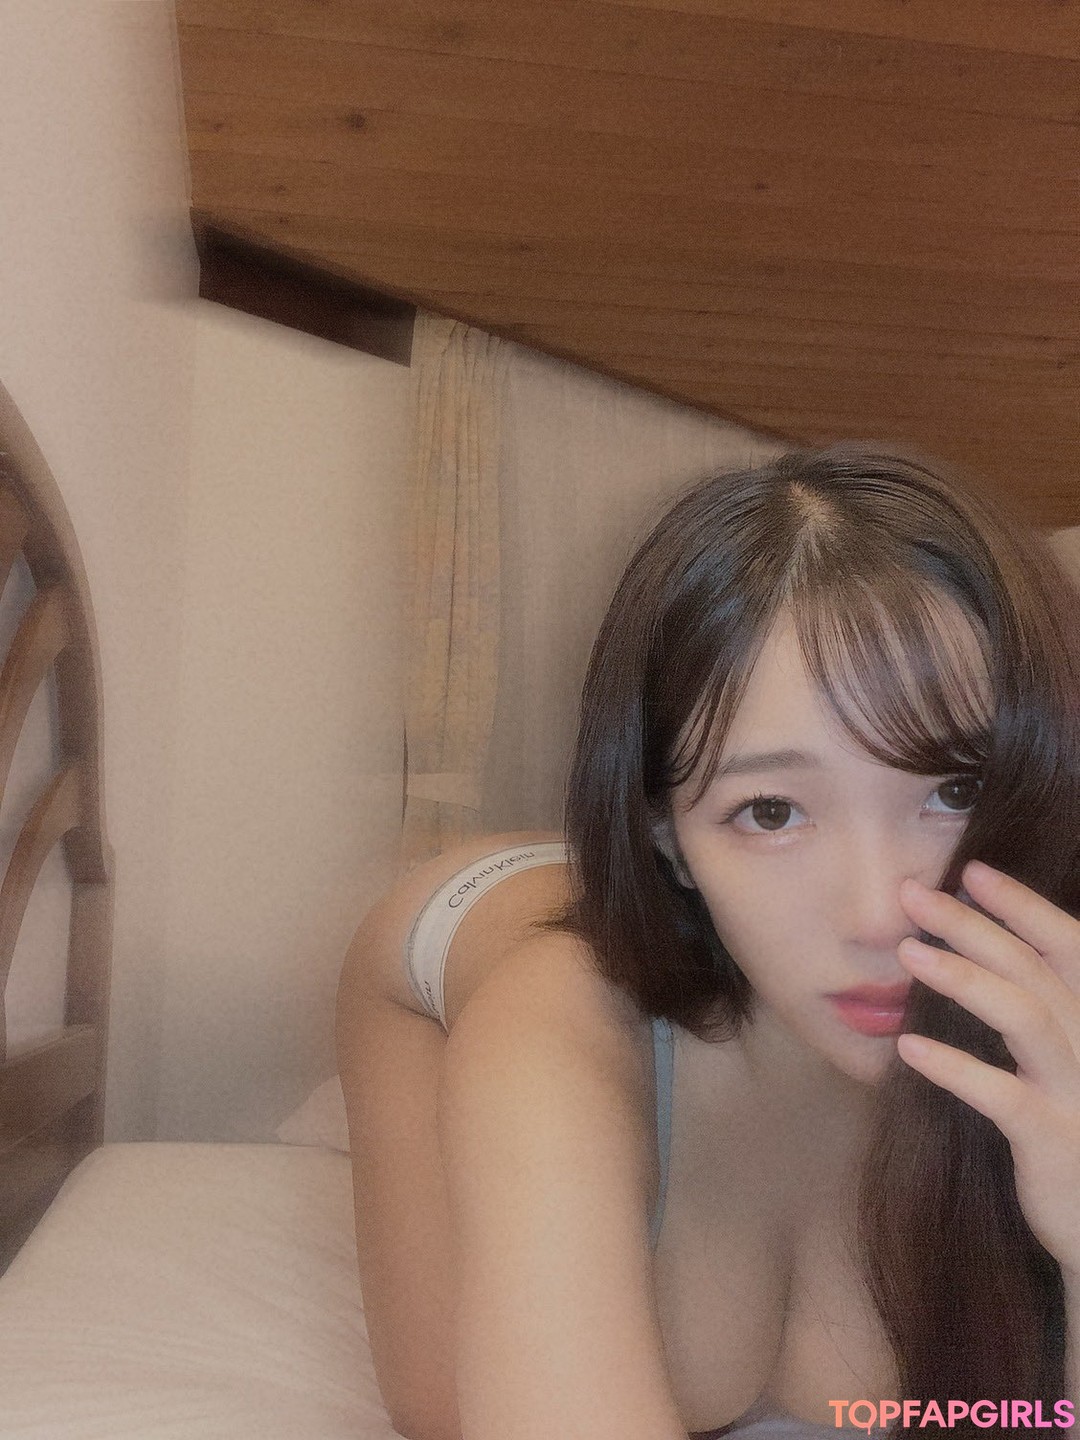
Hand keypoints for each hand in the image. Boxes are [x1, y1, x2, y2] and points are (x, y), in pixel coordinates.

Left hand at [896, 859, 1079, 1278]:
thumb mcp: (1064, 1068)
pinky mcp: (1055, 1143)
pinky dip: (954, 1068)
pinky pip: (1003, 1097)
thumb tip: (979, 957)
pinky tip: (906, 1048)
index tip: (973, 871)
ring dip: (964, 977)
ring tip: (906, 952)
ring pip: (1025, 1016)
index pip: (1069, 947)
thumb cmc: (1075, 1138)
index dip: (1024, 906)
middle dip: (973, 924)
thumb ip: (1038, 1015)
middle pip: (1034, 969)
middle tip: (912, 893)